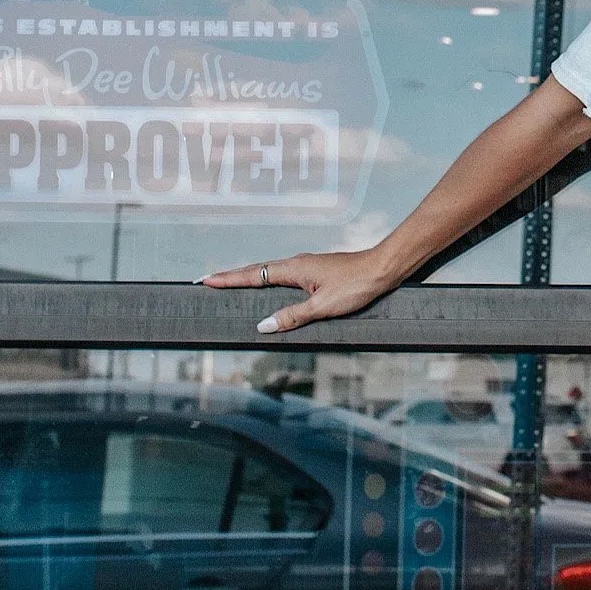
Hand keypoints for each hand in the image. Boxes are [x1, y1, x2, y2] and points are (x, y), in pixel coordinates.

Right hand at [200, 248, 397, 334]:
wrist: (384, 269)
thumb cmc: (357, 285)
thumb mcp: (323, 307)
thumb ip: (292, 316)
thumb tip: (264, 325)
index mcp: (293, 269)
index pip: (253, 275)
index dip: (228, 279)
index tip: (206, 280)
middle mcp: (297, 263)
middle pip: (257, 270)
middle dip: (232, 277)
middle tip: (209, 281)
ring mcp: (307, 266)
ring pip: (270, 271)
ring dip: (249, 277)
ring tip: (231, 284)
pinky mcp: (317, 271)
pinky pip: (284, 275)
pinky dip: (269, 279)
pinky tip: (270, 287)